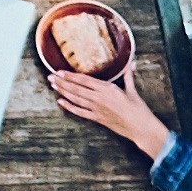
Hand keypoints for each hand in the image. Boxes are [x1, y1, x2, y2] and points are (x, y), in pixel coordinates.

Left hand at [51, 62, 167, 160]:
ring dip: (63, 92)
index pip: (85, 80)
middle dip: (62, 82)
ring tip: (53, 85)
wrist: (140, 127)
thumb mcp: (132, 90)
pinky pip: (80, 112)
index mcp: (108, 88)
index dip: (71, 76)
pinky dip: (69, 107)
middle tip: (50, 77)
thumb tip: (130, 63)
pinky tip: (61, 102)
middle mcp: (99, 98)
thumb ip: (128, 75)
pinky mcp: (97, 119)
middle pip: (76, 89)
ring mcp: (97, 109)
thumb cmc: (138, 109)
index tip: (60, 71)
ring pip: (76, 99)